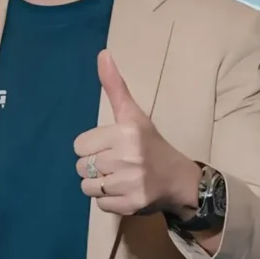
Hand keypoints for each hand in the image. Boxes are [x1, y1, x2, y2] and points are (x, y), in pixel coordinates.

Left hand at [74, 52, 200, 220]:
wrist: (180, 179)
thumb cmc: (152, 145)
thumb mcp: (134, 114)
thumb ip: (115, 86)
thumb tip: (102, 53)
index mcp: (126, 132)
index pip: (80, 145)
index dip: (92, 147)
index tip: (111, 147)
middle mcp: (128, 157)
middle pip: (81, 167)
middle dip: (95, 167)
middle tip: (117, 164)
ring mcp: (130, 183)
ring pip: (87, 187)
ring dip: (99, 185)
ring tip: (119, 178)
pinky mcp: (132, 204)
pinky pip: (100, 204)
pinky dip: (109, 201)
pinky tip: (125, 192)